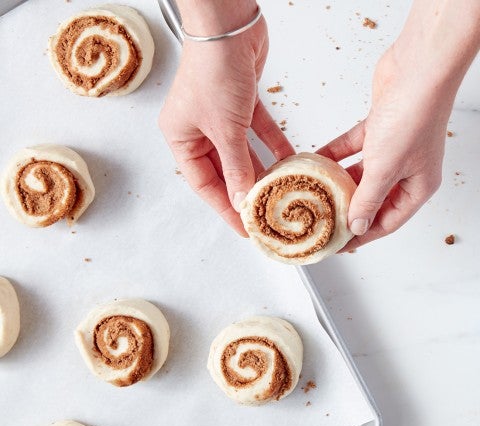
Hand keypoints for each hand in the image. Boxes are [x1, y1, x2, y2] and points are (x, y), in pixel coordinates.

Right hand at [159, 12, 293, 235]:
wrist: (227, 24)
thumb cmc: (212, 71)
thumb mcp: (224, 129)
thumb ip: (236, 167)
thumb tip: (243, 199)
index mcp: (181, 139)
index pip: (204, 184)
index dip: (224, 208)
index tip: (244, 228)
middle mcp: (198, 129)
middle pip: (223, 171)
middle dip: (245, 191)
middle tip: (264, 214)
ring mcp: (219, 117)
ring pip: (242, 153)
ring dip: (260, 169)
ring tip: (278, 192)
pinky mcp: (240, 104)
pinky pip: (256, 131)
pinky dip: (271, 143)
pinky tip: (288, 159)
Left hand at [318, 0, 479, 250]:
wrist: (418, 67)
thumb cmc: (414, 116)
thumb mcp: (386, 168)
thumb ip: (368, 199)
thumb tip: (357, 225)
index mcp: (418, 186)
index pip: (387, 221)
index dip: (362, 235)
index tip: (338, 243)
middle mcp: (407, 169)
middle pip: (371, 199)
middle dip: (346, 209)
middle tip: (321, 220)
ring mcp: (392, 148)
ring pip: (359, 174)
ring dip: (337, 182)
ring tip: (313, 193)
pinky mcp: (378, 128)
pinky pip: (351, 148)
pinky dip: (335, 154)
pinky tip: (315, 161)